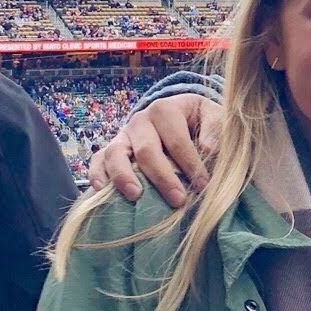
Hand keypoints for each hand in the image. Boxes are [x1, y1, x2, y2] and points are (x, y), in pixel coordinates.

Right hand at [87, 94, 221, 208]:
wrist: (183, 115)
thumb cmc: (201, 121)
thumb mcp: (214, 116)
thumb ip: (215, 129)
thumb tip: (207, 148)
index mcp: (166, 109)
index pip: (176, 140)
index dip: (191, 164)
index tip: (203, 186)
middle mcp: (140, 120)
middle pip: (147, 150)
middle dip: (163, 177)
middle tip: (179, 200)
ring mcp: (123, 135)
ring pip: (116, 154)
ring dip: (124, 176)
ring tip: (136, 195)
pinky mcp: (111, 149)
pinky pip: (97, 160)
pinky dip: (96, 174)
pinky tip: (101, 190)